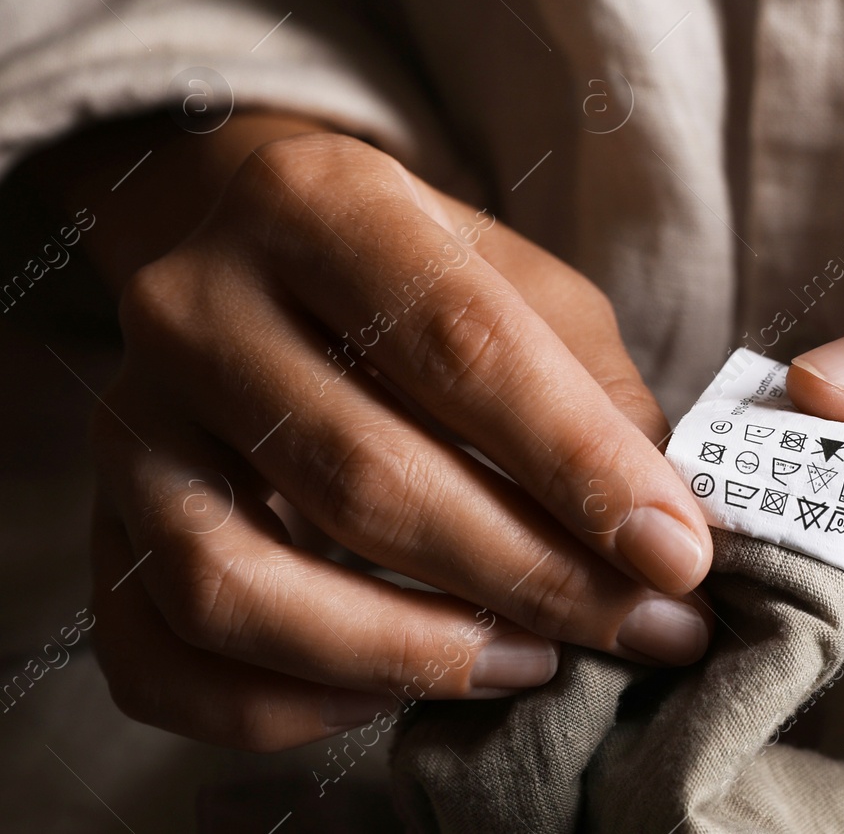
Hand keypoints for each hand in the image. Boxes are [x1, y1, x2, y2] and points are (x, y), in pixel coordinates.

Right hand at [62, 117, 712, 749]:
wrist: (253, 247)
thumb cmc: (418, 277)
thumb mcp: (525, 287)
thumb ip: (595, 394)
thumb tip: (661, 534)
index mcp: (321, 204)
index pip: (461, 345)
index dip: (578, 463)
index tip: (677, 552)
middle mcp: (198, 305)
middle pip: (363, 474)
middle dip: (531, 576)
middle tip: (646, 627)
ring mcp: (130, 424)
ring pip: (241, 584)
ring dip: (409, 653)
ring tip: (533, 662)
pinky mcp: (99, 524)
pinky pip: (162, 658)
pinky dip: (286, 706)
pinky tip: (395, 691)